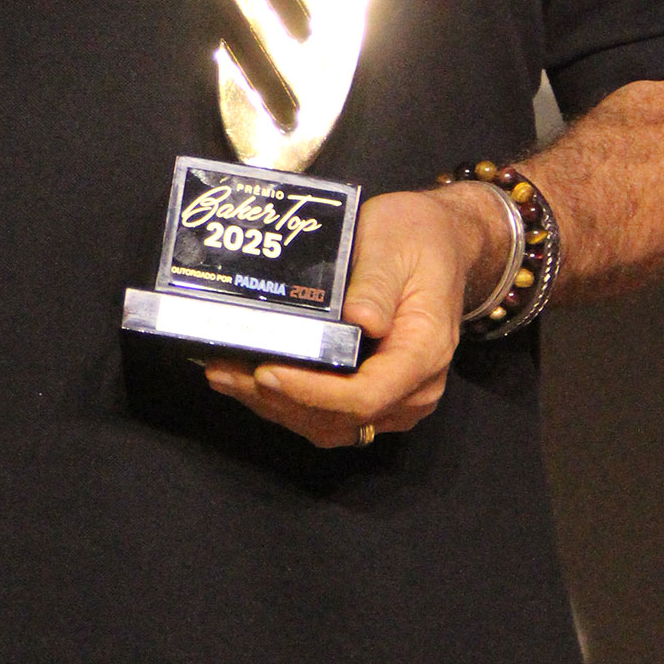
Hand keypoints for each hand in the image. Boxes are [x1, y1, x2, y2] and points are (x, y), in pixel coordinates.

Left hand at [203, 184, 500, 448]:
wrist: (440, 242)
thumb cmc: (417, 239)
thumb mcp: (396, 244)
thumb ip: (377, 284)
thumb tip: (360, 320)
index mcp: (423, 352)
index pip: (365, 394)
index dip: (312, 392)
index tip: (266, 372)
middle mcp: (413, 389)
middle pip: (340, 418)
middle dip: (277, 400)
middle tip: (223, 371)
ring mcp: (394, 398)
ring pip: (328, 424)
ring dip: (273, 406)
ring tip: (222, 374)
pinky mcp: (373, 396)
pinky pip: (328, 414)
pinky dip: (286, 402)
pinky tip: (245, 379)